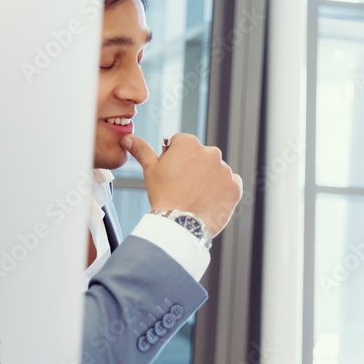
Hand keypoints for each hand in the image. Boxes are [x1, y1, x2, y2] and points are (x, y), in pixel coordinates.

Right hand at [122, 133, 242, 236]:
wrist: (180, 225)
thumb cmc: (163, 196)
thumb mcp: (150, 170)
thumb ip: (142, 150)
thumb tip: (128, 138)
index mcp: (189, 143)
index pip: (183, 144)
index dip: (176, 159)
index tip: (173, 173)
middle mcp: (211, 152)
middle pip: (201, 156)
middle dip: (194, 167)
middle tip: (183, 186)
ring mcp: (225, 170)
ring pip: (216, 171)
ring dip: (209, 179)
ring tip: (195, 196)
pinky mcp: (235, 186)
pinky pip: (230, 184)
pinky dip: (222, 191)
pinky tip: (209, 200)